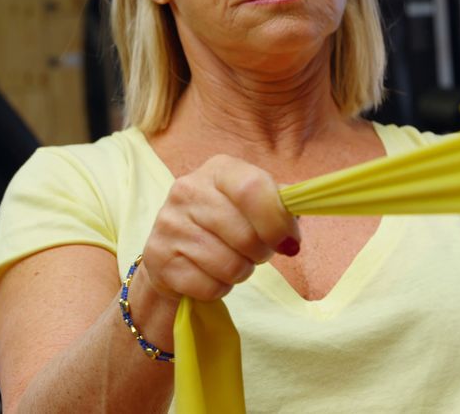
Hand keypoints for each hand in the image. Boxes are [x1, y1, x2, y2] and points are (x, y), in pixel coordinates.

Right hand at [141, 154, 298, 301]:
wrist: (174, 252)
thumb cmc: (226, 226)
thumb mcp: (252, 204)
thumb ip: (279, 203)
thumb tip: (300, 208)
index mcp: (219, 170)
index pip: (253, 189)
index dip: (277, 222)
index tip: (290, 242)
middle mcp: (188, 190)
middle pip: (246, 235)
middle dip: (261, 253)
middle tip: (257, 252)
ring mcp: (170, 223)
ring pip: (229, 266)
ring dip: (241, 272)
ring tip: (233, 261)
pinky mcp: (159, 258)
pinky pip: (210, 286)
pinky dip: (219, 288)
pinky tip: (210, 274)